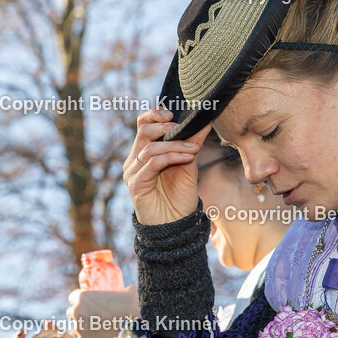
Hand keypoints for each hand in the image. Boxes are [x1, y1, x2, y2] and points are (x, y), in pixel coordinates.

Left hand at [67, 285, 139, 337]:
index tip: (88, 304)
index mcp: (83, 297)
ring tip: (95, 329)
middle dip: (80, 314)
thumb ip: (121, 291)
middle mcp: (77, 311)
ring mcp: (80, 327)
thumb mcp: (128, 292)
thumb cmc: (132, 307)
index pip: (73, 297)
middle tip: (92, 317)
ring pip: (75, 327)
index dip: (81, 300)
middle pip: (72, 312)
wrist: (136, 329)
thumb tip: (127, 291)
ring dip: (82, 327)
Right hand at [124, 109, 210, 224]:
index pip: (143, 124)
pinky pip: (152, 164)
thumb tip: (205, 120)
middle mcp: (135, 159)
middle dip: (165, 126)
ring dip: (175, 145)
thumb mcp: (189, 163)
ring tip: (194, 149)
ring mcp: (133, 172)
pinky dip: (172, 157)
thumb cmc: (180, 196)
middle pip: (143, 131)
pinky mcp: (135, 184)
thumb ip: (193, 142)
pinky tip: (187, 157)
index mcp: (146, 151)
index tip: (172, 113)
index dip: (154, 114)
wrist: (175, 225)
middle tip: (184, 127)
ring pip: (150, 147)